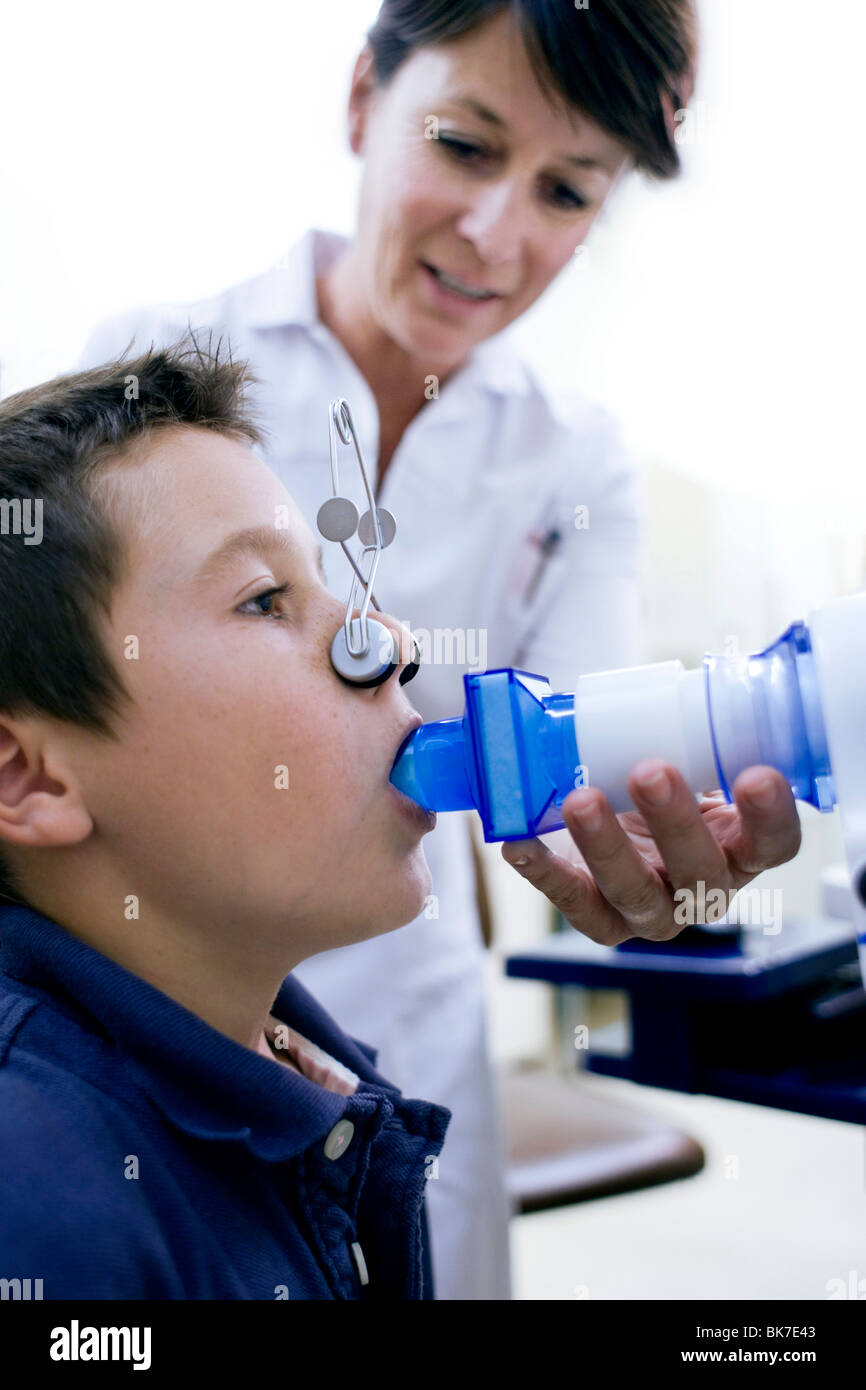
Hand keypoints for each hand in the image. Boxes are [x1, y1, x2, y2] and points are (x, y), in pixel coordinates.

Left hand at [500, 760, 800, 946]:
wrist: (620, 818)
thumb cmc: (664, 783)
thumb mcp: (691, 760)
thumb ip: (696, 732)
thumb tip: (678, 678)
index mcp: (742, 849)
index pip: (776, 843)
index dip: (772, 815)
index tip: (756, 775)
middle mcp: (705, 889)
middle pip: (700, 872)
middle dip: (674, 822)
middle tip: (650, 771)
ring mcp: (654, 912)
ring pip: (636, 893)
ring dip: (606, 846)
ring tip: (580, 799)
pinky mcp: (602, 921)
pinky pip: (573, 903)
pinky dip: (544, 872)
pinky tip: (520, 844)